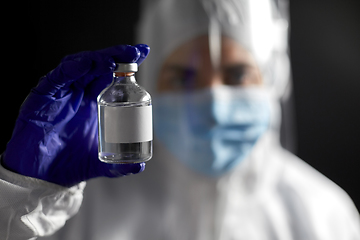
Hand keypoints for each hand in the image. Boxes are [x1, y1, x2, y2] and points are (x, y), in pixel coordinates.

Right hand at [2, 44, 149, 186]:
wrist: (40, 178)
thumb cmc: (68, 165)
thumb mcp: (99, 163)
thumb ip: (119, 166)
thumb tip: (139, 168)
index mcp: (94, 104)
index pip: (111, 77)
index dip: (127, 64)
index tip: (143, 53)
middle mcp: (79, 95)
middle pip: (98, 67)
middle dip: (116, 56)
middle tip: (134, 52)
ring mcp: (61, 95)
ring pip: (78, 67)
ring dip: (96, 60)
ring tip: (113, 61)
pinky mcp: (42, 98)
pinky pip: (55, 79)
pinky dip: (70, 69)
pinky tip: (85, 65)